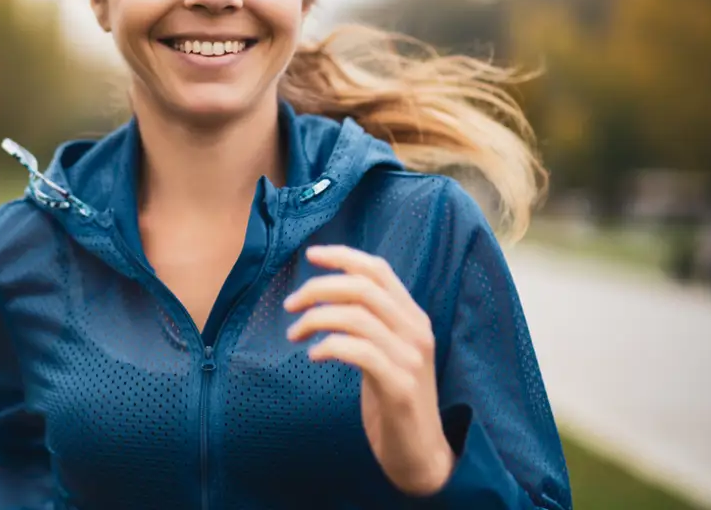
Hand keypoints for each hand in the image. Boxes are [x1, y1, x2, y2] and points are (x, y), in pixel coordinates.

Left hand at [283, 245, 454, 495]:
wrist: (420, 455)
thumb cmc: (392, 400)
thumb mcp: (384, 351)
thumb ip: (367, 322)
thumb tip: (327, 293)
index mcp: (412, 318)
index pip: (378, 270)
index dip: (343, 257)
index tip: (310, 255)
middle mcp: (416, 331)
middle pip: (362, 287)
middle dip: (318, 288)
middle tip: (290, 304)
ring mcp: (410, 359)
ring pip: (356, 316)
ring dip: (316, 319)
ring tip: (295, 334)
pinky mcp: (399, 386)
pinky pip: (358, 351)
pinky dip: (329, 346)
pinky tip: (314, 357)